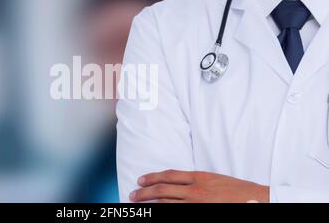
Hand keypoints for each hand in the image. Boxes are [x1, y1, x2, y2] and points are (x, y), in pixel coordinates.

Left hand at [130, 170, 269, 202]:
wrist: (257, 200)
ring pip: (166, 204)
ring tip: (139, 206)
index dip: (152, 177)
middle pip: (162, 190)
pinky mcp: (200, 214)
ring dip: (150, 205)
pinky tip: (157, 213)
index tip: (141, 180)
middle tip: (133, 196)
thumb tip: (178, 184)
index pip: (168, 175)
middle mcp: (195, 190)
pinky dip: (165, 212)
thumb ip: (196, 180)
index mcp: (199, 177)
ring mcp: (196, 204)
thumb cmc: (238, 190)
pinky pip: (176, 213)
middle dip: (144, 193)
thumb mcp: (215, 179)